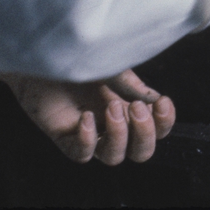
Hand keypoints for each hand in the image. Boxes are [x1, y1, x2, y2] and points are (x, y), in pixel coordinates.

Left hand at [2, 69, 174, 164]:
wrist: (45, 52)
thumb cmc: (80, 56)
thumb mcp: (115, 67)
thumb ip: (133, 86)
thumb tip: (154, 101)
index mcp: (129, 107)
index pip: (157, 129)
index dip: (164, 123)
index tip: (162, 102)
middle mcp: (111, 124)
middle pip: (140, 152)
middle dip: (144, 134)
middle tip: (136, 108)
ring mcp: (89, 133)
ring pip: (113, 157)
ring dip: (119, 135)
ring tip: (110, 106)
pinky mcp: (63, 137)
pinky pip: (81, 154)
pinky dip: (87, 139)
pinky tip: (86, 116)